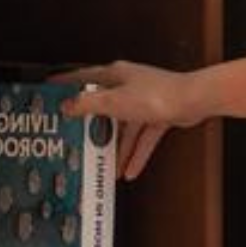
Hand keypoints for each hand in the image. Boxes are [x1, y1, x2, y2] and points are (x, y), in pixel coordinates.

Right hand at [54, 60, 197, 181]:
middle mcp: (128, 85)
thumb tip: (67, 105)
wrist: (192, 101)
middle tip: (77, 138)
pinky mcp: (159, 114)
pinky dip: (137, 153)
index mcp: (115, 75)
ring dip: (118, 148)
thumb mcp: (113, 102)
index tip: (53, 87)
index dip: (66, 82)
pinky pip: (143, 137)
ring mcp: (145, 100)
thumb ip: (88, 104)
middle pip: (104, 107)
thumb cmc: (156, 95)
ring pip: (125, 127)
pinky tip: (130, 170)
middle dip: (93, 126)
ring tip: (107, 167)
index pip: (84, 77)